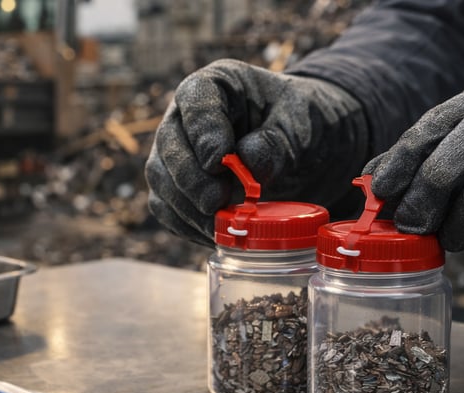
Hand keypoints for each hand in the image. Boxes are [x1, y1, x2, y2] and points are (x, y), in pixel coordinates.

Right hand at [145, 59, 368, 245]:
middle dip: (191, 178)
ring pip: (162, 181)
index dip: (202, 133)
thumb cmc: (299, 123)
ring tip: (222, 225)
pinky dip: (188, 225)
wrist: (301, 146)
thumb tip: (247, 165)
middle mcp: (185, 117)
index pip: (195, 101)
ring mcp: (175, 153)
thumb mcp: (301, 123)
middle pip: (169, 144)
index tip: (218, 162)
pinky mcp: (176, 187)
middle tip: (217, 202)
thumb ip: (277, 141)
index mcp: (216, 85)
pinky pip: (168, 209)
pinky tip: (216, 235)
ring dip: (188, 208)